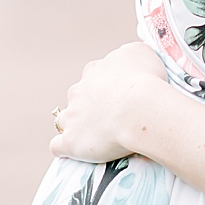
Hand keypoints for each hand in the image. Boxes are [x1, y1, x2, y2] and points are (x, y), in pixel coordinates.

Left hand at [50, 41, 173, 163]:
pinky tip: (74, 151)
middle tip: (113, 116)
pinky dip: (64, 148)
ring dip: (75, 125)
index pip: (93, 75)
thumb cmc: (146, 80)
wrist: (139, 109)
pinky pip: (58, 146)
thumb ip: (130, 54)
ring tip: (93, 136)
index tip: (120, 95)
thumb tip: (128, 58)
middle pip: (78, 97)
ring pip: (65, 120)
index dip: (105, 86)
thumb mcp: (142, 53)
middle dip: (89, 105)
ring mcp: (72, 117)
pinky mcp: (71, 141)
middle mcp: (78, 91)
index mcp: (94, 71)